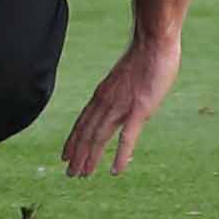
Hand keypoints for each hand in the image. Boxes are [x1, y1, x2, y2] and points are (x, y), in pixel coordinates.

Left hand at [62, 32, 179, 176]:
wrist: (153, 42)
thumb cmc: (144, 58)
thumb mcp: (126, 78)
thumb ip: (122, 92)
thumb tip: (124, 103)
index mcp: (102, 95)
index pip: (83, 122)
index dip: (73, 140)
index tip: (65, 156)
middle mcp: (105, 102)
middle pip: (87, 133)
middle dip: (78, 155)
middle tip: (70, 174)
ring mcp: (121, 107)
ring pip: (100, 138)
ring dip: (91, 158)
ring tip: (82, 175)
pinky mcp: (139, 110)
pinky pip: (127, 138)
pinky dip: (120, 156)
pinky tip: (115, 171)